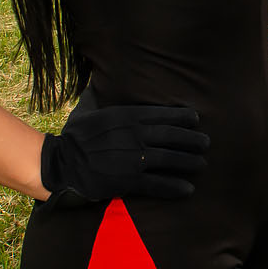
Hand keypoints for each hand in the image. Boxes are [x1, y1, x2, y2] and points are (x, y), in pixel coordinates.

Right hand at [38, 103, 209, 205]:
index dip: (183, 117)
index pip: (163, 114)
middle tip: (206, 143)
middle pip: (172, 136)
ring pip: (170, 159)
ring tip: (202, 164)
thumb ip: (104, 98)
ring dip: (189, 162)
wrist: (61, 164)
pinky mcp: (128, 180)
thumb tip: (104, 79)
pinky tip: (188, 189)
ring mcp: (133, 158)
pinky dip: (175, 186)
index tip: (196, 118)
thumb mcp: (91, 110)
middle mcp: (134, 135)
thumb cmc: (76, 136)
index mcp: (127, 116)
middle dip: (192, 140)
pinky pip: (158, 184)